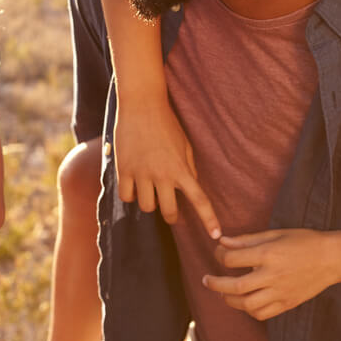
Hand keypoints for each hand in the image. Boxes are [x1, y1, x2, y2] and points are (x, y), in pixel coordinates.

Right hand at [114, 96, 220, 237]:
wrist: (142, 104)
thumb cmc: (167, 123)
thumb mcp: (185, 145)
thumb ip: (189, 168)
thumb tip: (191, 186)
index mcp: (182, 169)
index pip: (200, 200)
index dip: (209, 220)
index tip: (216, 235)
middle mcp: (163, 175)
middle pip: (169, 213)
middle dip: (172, 215)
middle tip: (171, 211)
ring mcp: (142, 174)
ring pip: (146, 207)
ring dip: (149, 202)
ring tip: (149, 189)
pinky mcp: (124, 170)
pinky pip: (126, 197)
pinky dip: (130, 195)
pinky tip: (133, 185)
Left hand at [203, 229, 340, 319]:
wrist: (332, 258)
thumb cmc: (304, 241)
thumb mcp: (276, 234)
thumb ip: (247, 240)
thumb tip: (223, 241)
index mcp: (268, 254)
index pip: (233, 259)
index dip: (219, 255)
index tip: (218, 253)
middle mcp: (272, 275)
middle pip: (235, 286)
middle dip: (216, 284)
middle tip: (206, 280)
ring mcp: (280, 292)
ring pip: (247, 304)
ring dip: (230, 299)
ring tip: (224, 292)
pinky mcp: (287, 303)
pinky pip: (262, 314)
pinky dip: (249, 310)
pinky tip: (245, 301)